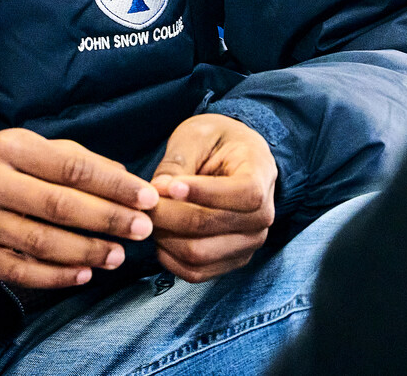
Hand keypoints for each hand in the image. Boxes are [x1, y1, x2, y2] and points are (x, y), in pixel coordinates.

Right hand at [0, 128, 159, 288]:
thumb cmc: (2, 168)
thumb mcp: (34, 150)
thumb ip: (78, 161)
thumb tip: (125, 179)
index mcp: (11, 148)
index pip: (72, 168)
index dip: (113, 186)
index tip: (147, 198)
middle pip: (58, 205)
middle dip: (107, 219)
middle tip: (142, 230)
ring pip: (41, 241)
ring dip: (86, 251)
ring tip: (118, 255)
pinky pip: (20, 271)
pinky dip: (55, 276)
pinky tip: (83, 274)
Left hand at [149, 115, 277, 282]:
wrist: (234, 157)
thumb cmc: (216, 140)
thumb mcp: (197, 135)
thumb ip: (178, 162)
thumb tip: (156, 191)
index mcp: (261, 175)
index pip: (242, 194)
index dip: (203, 192)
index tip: (169, 185)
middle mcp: (262, 216)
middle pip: (211, 226)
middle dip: (169, 214)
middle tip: (144, 200)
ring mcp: (249, 243)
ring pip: (199, 253)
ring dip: (166, 237)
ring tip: (151, 214)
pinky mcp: (231, 260)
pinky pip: (196, 272)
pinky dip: (170, 258)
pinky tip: (159, 235)